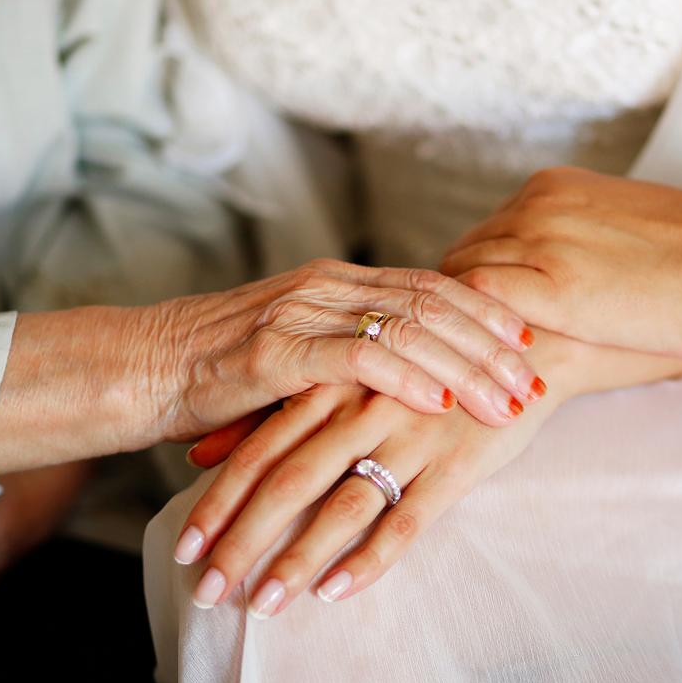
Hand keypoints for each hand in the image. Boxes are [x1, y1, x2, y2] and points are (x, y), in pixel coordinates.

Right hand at [0, 259, 544, 474]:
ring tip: (507, 400)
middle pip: (434, 304)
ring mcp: (303, 312)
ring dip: (466, 368)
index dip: (485, 314)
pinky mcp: (277, 349)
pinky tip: (441, 402)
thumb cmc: (223, 370)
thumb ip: (351, 350)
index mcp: (338, 280)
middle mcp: (328, 285)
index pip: (432, 286)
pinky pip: (357, 357)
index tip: (529, 343)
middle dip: (492, 345)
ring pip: (408, 328)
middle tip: (536, 379)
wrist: (144, 370)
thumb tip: (412, 372)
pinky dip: (406, 378)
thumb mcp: (301, 352)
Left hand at [171, 377, 564, 617]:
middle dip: (243, 542)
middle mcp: (361, 408)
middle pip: (288, 482)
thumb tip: (198, 455)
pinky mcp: (455, 462)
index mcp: (328, 384)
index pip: (258, 450)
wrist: (515, 339)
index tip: (185, 551)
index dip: (218, 502)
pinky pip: (408, 520)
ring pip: (342, 506)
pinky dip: (369, 558)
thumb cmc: (411, 364)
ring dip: (297, 560)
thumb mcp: (337, 379)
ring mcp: (409, 435)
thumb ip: (272, 414)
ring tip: (262, 605)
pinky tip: (334, 591)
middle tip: (208, 592)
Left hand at [440, 167, 681, 357]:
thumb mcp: (621, 224)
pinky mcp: (553, 286)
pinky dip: (475, 330)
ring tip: (470, 361)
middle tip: (465, 346)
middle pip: (464, 253)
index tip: (481, 316)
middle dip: (460, 301)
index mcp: (552, 187)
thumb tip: (560, 271)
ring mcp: (541, 242)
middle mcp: (536, 205)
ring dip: (464, 320)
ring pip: (461, 276)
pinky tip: (488, 361)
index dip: (478, 277)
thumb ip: (578, 238)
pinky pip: (479, 298)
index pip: (485, 233)